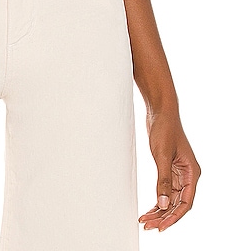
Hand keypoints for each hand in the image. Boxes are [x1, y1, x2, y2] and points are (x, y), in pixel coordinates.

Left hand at [139, 111, 200, 230]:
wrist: (160, 111)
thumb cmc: (164, 128)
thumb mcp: (162, 155)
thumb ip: (163, 180)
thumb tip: (163, 204)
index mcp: (192, 172)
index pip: (186, 202)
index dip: (174, 216)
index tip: (161, 226)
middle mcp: (188, 175)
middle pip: (178, 203)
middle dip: (164, 216)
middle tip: (148, 225)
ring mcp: (178, 173)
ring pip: (171, 198)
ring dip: (159, 210)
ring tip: (145, 220)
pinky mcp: (169, 169)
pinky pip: (165, 190)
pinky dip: (158, 200)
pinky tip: (149, 209)